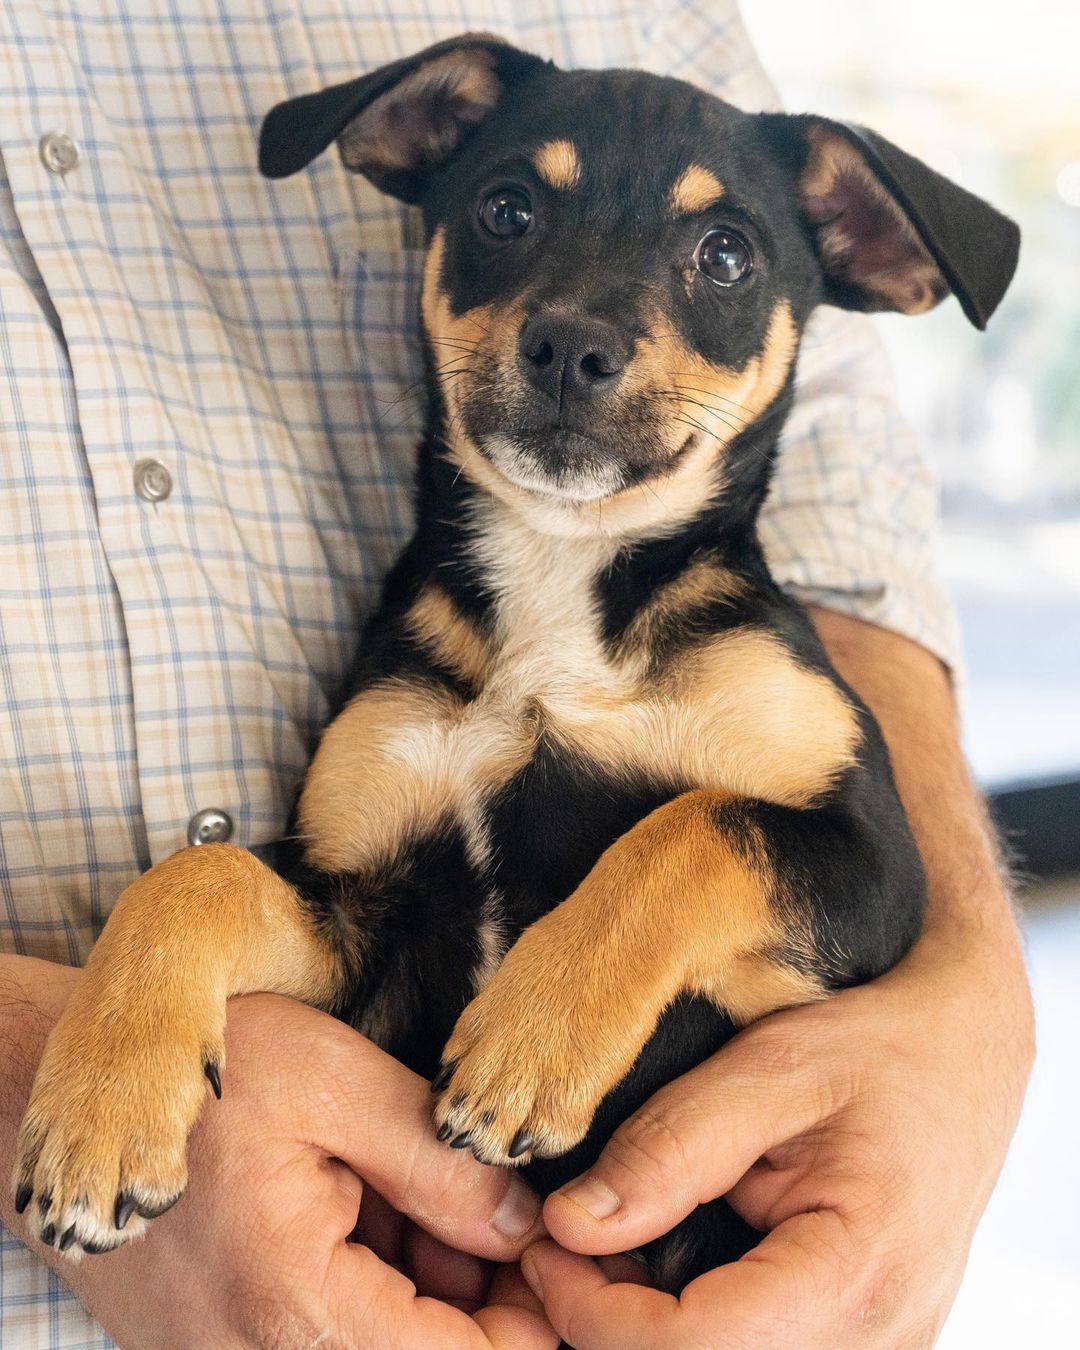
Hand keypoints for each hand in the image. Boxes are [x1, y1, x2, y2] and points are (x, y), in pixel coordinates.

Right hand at [15, 990, 554, 1348]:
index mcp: (296, 1304)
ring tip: (417, 1180)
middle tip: (494, 1196)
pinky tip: (373, 1197)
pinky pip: (332, 1327)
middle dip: (484, 1292)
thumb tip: (525, 1225)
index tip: (563, 1251)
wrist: (72, 1096)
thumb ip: (436, 1162)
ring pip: (380, 1341)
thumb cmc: (197, 1074)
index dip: (533, 1318)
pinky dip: (375, 1273)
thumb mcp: (333, 1083)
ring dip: (429, 1280)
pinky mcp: (227, 1340)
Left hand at [521, 917, 1032, 1348]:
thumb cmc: (878, 1050)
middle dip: (611, 1326)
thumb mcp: (770, 1069)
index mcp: (858, 1273)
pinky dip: (691, 1326)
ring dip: (647, 1331)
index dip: (594, 1312)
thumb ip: (671, 1148)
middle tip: (569, 1243)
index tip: (547, 1242)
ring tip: (612, 1248)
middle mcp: (878, 1341)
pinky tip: (660, 1264)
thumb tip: (572, 1225)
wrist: (966, 1056)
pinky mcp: (858, 1343)